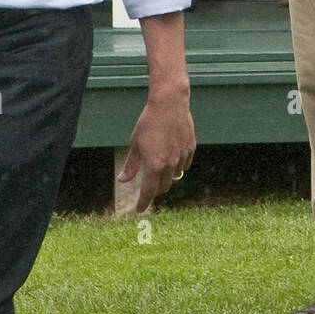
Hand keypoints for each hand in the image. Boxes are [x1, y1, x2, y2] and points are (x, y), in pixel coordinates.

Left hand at [116, 90, 195, 210]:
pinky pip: (185, 164)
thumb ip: (131, 165)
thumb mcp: (135, 144)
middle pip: (163, 187)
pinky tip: (172, 158)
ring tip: (160, 170)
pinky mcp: (191, 148)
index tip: (139, 209)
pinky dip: (178, 166)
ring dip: (167, 177)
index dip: (143, 202)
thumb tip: (123, 180)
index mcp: (154, 165)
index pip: (149, 192)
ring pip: (175, 176)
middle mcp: (170, 164)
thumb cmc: (148, 123)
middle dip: (155, 191)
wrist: (169, 104)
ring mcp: (182, 156)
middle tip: (148, 189)